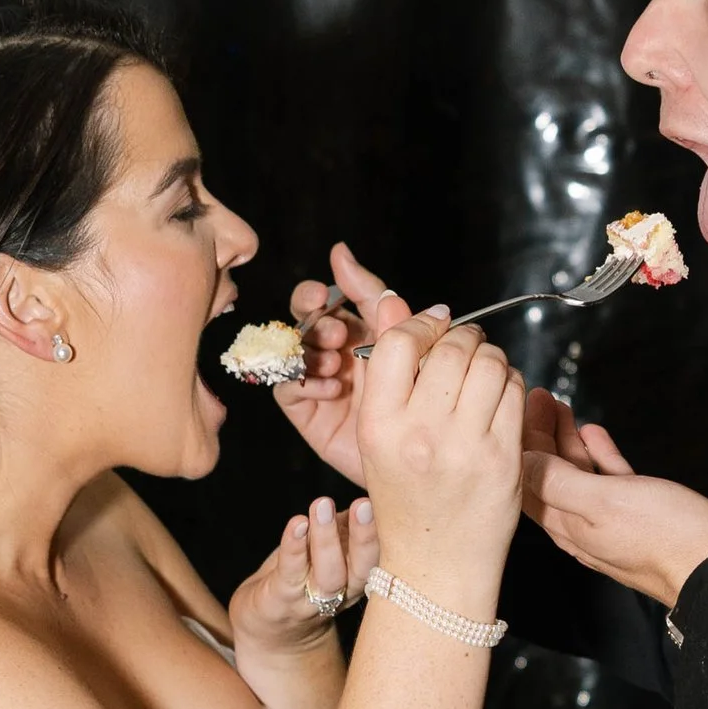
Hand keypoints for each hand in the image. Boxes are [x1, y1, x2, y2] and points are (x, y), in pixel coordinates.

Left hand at [229, 492, 379, 665]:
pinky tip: (297, 523)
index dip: (386, 534)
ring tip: (322, 504)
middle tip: (364, 504)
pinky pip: (290, 573)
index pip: (380, 558)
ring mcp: (311, 601)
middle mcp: (342, 594)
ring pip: (327, 574)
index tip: (393, 504)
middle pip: (361, 569)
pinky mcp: (280, 600)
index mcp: (359, 580)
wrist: (268, 628)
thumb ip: (347, 528)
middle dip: (365, 537)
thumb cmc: (303, 579)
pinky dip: (294, 547)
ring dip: (326, 539)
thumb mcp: (333, 552)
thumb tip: (370, 490)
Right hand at [274, 244, 402, 493]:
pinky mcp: (306, 409)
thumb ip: (372, 299)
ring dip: (313, 351)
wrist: (418, 456)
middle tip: (337, 333)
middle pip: (302, 321)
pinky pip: (289, 388)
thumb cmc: (415, 399)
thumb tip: (341, 252)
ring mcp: (315, 377)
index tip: (321, 294)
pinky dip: (307, 383)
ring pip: (293, 351)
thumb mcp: (397, 340)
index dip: (314, 293)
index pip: (323, 299)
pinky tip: (332, 388)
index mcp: (352, 327)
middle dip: (314, 321)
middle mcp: (330, 349)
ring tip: (336, 362)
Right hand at [358, 314, 522, 614]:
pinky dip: (511, 383)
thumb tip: (401, 305)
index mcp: (379, 426)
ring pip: (489, 362)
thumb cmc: (406, 499)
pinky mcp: (504, 457)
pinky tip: (498, 399)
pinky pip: (515, 392)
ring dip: (489, 357)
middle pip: (451, 347)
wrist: (436, 563)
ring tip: (482, 373)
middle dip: (462, 338)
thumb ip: (386, 375)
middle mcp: (421, 434)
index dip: (421, 325)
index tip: (433, 329)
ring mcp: (466, 447)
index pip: (399, 342)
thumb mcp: (377, 440)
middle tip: (464, 348)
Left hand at [522, 392, 707, 610]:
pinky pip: (607, 481)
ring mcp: (607, 521)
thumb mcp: (603, 502)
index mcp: (566, 524)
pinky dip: (598, 455)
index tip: (516, 408)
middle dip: (540, 435)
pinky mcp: (635, 516)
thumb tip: (522, 461)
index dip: (520, 441)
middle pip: (549, 474)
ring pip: (577, 475)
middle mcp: (580, 527)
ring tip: (561, 408)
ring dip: (567, 441)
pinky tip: (595, 435)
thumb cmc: (665, 537)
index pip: (528, 479)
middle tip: (539, 398)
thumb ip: (559, 482)